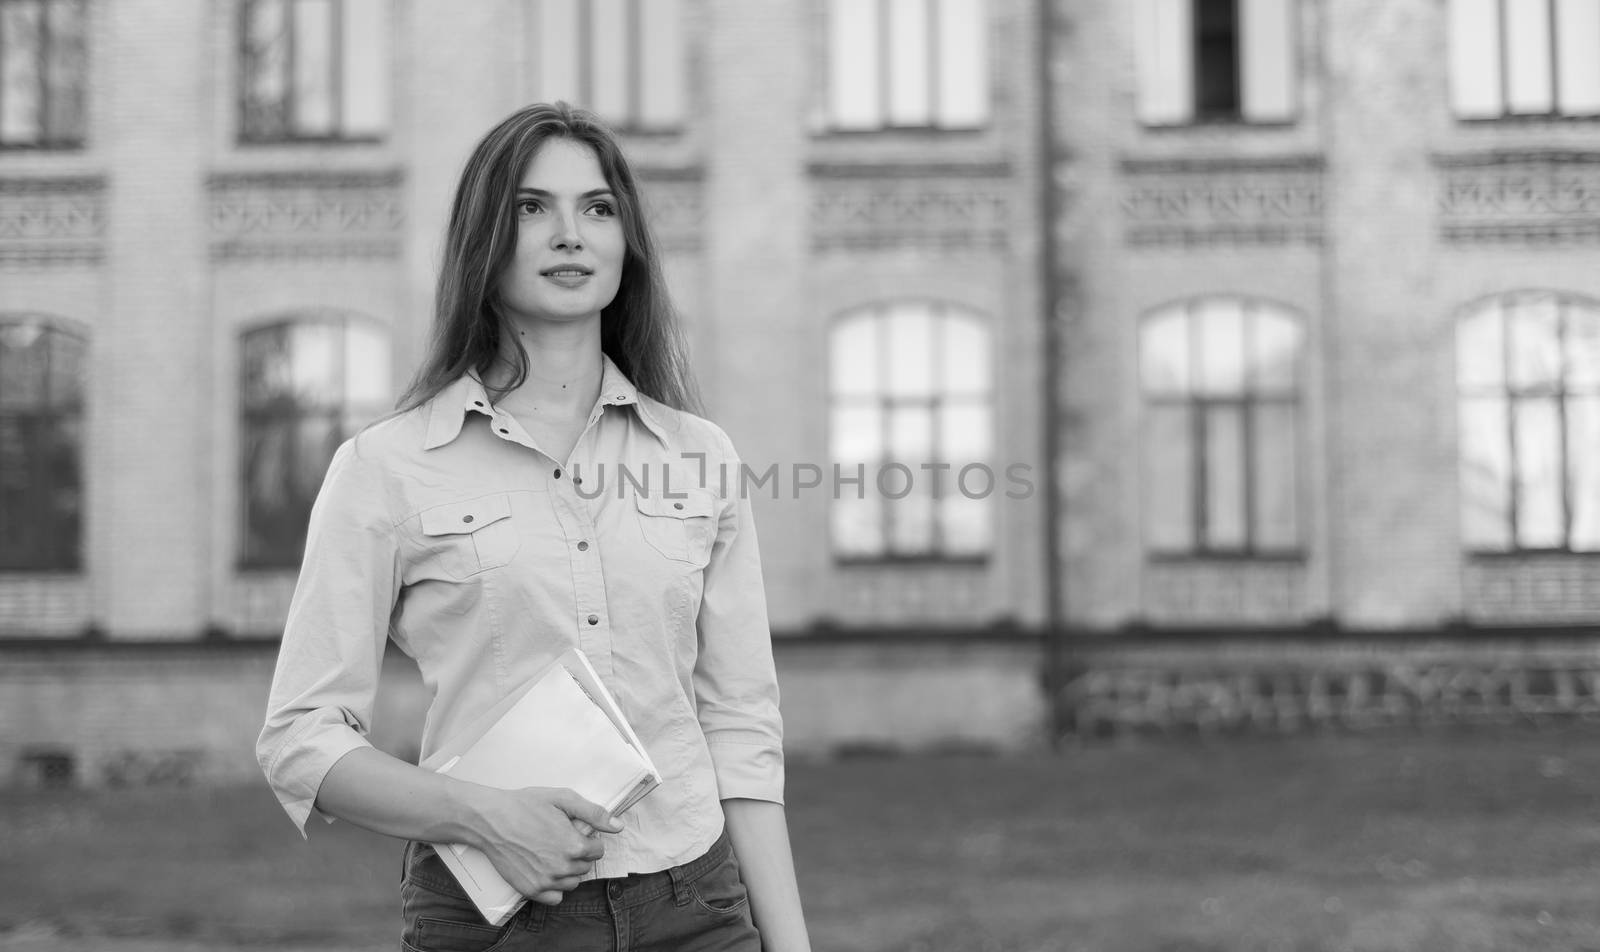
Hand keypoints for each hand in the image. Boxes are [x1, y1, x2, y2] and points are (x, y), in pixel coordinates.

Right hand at [466, 786, 623, 904]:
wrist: (490, 820)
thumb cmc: (525, 806)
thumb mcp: (563, 799)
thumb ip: (594, 813)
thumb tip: (618, 826)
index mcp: (573, 845)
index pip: (598, 850)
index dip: (588, 839)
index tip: (575, 832)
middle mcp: (562, 867)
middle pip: (585, 866)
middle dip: (578, 853)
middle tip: (560, 839)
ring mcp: (546, 881)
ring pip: (573, 882)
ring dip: (568, 870)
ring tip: (552, 853)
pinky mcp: (531, 890)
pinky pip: (556, 897)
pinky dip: (555, 887)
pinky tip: (546, 870)